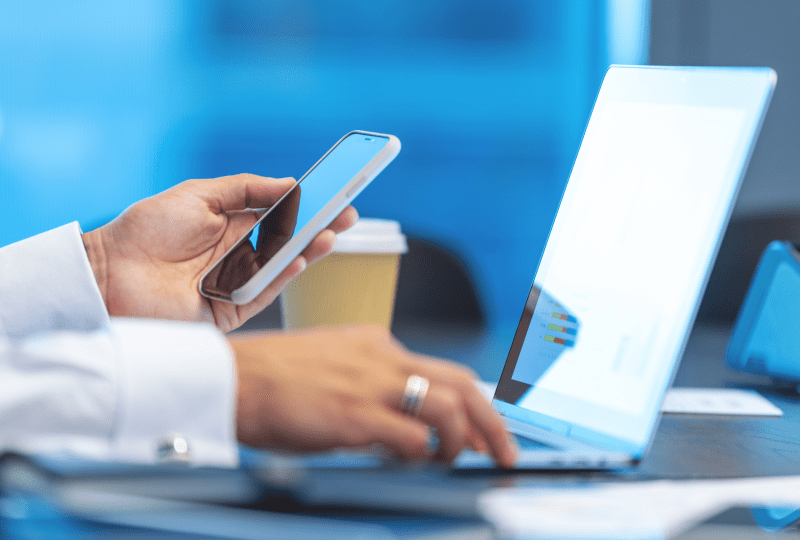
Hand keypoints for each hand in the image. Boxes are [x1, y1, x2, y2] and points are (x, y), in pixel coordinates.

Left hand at [82, 174, 357, 331]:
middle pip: (289, 240)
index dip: (308, 205)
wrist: (110, 272)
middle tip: (348, 214)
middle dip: (319, 227)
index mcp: (232, 224)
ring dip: (309, 250)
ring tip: (332, 232)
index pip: (280, 214)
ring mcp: (237, 281)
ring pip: (282, 266)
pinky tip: (302, 257)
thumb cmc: (147, 230)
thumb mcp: (198, 195)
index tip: (334, 192)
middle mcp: (240, 253)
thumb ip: (244, 189)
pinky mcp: (230, 309)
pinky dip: (284, 276)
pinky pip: (264, 292)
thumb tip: (288, 183)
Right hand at [230, 326, 517, 467]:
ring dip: (461, 441)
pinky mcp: (355, 414)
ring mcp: (372, 384)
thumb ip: (370, 385)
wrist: (231, 378)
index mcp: (377, 343)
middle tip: (504, 451)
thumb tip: (402, 425)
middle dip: (493, 422)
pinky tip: (407, 464)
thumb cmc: (272, 378)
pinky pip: (411, 439)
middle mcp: (383, 357)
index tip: (484, 429)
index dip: (473, 404)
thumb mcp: (332, 366)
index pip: (443, 371)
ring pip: (448, 407)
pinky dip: (420, 456)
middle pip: (462, 384)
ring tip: (453, 462)